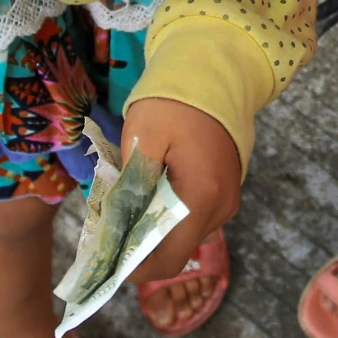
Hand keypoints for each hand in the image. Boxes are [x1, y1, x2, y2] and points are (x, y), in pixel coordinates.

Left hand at [118, 96, 242, 284]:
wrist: (215, 70)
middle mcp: (221, 206)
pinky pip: (196, 214)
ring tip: (127, 207)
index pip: (169, 259)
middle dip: (142, 247)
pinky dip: (171, 213)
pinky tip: (151, 191)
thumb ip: (131, 186)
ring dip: (156, 228)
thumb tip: (118, 226)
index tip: (109, 259)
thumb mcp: (143, 139)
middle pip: (177, 248)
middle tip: (111, 229)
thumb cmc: (174, 102)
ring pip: (186, 232)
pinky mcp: (227, 186)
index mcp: (200, 199)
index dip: (137, 268)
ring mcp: (228, 197)